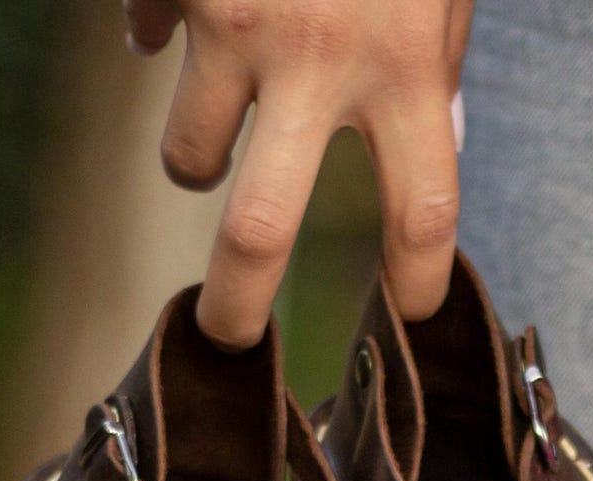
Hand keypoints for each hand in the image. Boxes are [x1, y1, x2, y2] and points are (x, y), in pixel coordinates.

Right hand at [124, 0, 473, 346]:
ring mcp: (234, 19)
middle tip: (229, 337)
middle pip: (258, 231)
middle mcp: (316, 57)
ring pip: (190, 153)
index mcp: (404, 60)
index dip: (417, 281)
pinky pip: (145, 34)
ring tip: (215, 144)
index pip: (420, 212)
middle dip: (234, 306)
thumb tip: (446, 140)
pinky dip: (156, 35)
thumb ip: (438, 56)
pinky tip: (176, 18)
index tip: (408, 313)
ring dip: (199, 164)